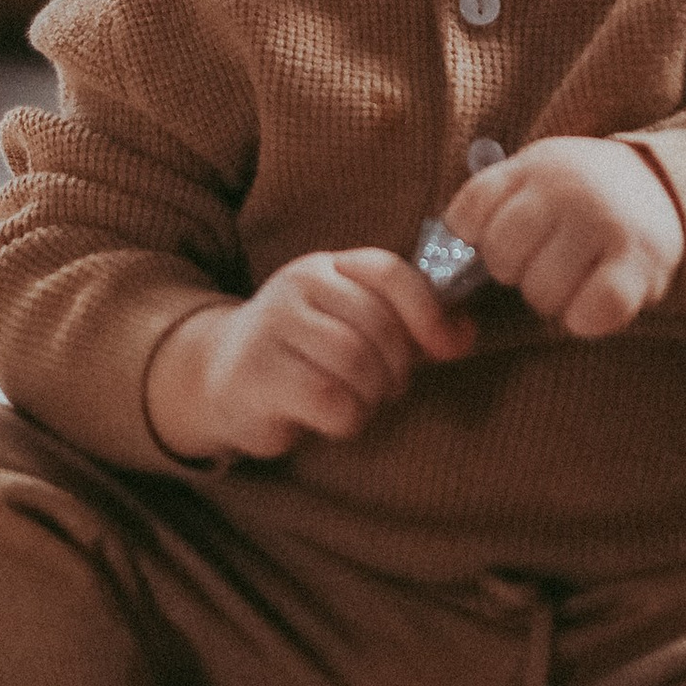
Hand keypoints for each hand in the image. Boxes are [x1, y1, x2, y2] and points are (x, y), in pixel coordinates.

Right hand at [146, 249, 471, 463]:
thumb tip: (466, 334)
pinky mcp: (256, 375)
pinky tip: (331, 418)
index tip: (448, 348)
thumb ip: (410, 325)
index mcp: (327, 267)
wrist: (219, 377)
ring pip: (355, 362)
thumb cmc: (305, 353)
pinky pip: (329, 399)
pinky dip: (346, 419)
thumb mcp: (355, 326)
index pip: (389, 272)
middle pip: (377, 326)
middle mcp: (296, 285)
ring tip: (357, 401)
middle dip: (397, 368)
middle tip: (386, 388)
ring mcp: (272, 327)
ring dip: (370, 396)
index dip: (428, 312)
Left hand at [445, 136, 683, 340]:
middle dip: (512, 271)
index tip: (493, 241)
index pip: (468, 211)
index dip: (471, 239)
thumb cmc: (580, 196)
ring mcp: (604, 224)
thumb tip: (438, 274)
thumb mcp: (535, 180)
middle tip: (540, 263)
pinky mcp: (639, 263)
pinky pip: (591, 313)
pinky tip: (593, 304)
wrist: (663, 186)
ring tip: (570, 280)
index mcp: (532, 167)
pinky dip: (585, 320)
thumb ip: (492, 207)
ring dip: (550, 299)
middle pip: (501, 255)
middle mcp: (566, 189)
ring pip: (542, 290)